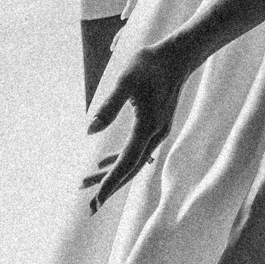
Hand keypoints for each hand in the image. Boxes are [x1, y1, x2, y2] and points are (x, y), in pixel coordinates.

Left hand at [81, 41, 191, 213]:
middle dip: (109, 187)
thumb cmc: (149, 64)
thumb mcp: (124, 81)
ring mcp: (157, 133)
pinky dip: (120, 161)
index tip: (96, 202)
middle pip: (130, 169)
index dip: (110, 183)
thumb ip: (108, 108)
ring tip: (88, 183)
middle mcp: (155, 135)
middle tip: (89, 206)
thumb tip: (89, 132)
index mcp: (148, 127)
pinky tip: (102, 163)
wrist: (176, 57)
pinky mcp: (156, 128)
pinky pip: (136, 152)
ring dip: (112, 174)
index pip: (126, 163)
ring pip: (133, 162)